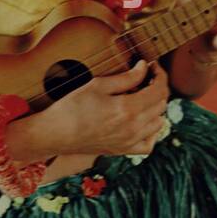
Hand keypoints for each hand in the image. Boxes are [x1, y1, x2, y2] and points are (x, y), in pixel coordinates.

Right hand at [20, 60, 170, 157]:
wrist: (55, 134)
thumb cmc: (72, 107)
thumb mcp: (98, 85)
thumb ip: (126, 78)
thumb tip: (144, 67)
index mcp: (128, 109)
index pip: (159, 90)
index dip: (160, 75)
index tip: (152, 66)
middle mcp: (133, 128)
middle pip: (161, 105)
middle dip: (158, 87)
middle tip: (146, 77)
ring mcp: (130, 142)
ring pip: (159, 123)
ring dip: (156, 107)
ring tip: (143, 96)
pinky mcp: (123, 150)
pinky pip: (149, 144)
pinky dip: (152, 132)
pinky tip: (143, 121)